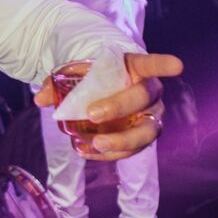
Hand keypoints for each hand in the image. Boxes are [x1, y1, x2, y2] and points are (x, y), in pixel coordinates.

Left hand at [35, 52, 182, 157]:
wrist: (99, 89)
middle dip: (120, 106)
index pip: (151, 63)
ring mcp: (149, 116)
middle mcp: (149, 92)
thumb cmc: (91, 76)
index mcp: (135, 67)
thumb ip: (57, 83)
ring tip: (97, 144)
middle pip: (145, 99)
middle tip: (92, 114)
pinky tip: (87, 152)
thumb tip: (40, 98)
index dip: (163, 64)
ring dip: (123, 140)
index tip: (177, 65)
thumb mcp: (72, 73)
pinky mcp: (140, 136)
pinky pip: (133, 149)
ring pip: (148, 131)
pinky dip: (112, 153)